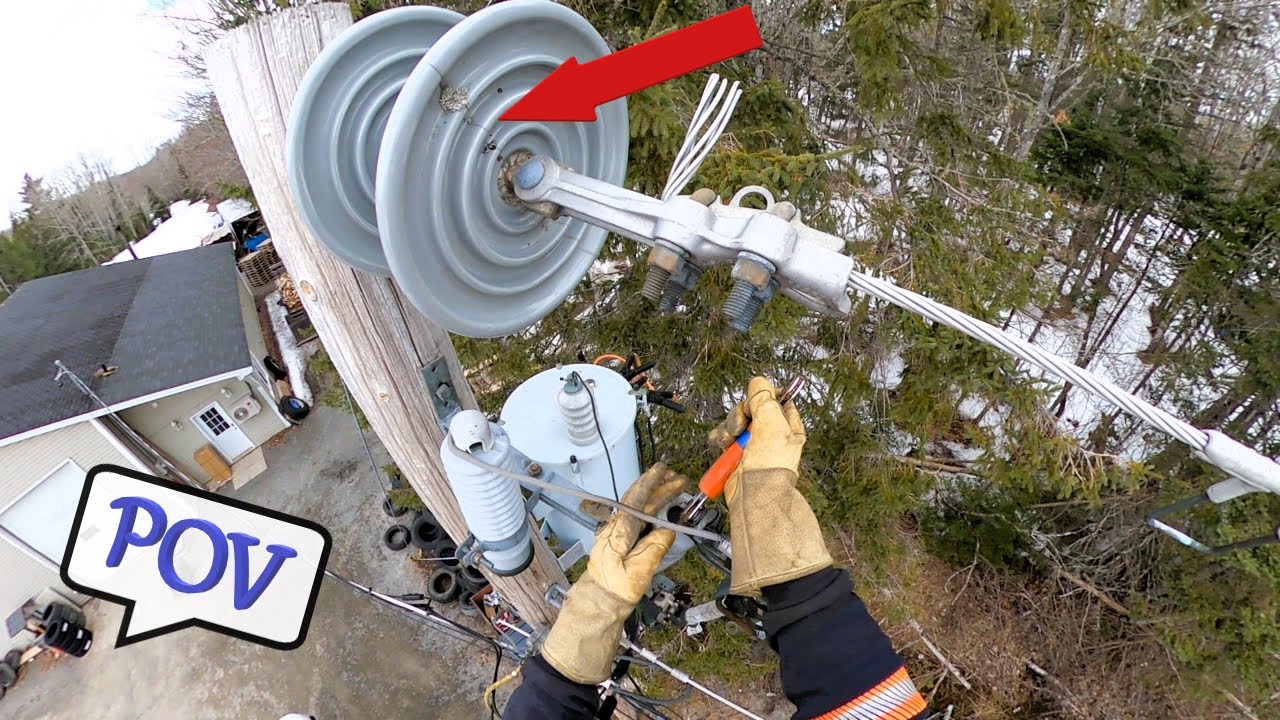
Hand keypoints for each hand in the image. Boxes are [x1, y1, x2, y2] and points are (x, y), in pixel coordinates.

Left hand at [541, 464, 685, 683]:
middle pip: (638, 498)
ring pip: (638, 506)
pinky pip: (637, 516)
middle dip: (658, 485)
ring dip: (655, 495)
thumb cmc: (616, 589)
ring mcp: (616, 531)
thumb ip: (655, 548)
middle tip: (678, 478)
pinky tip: (660, 508)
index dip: (652, 483)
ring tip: (673, 488)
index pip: (637, 498)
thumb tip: (669, 530)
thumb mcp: (640, 571)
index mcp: (619, 530)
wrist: (600, 602)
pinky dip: (650, 507)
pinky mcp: (619, 539)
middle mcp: (616, 526)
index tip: (665, 471)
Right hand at [708, 377, 831, 595]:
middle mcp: (771, 435)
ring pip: (735, 421)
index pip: (776, 400)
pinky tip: (724, 446)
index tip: (757, 402)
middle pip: (751, 408)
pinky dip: (721, 439)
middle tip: (742, 425)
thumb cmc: (769, 465)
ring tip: (733, 440)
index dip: (764, 397)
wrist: (754, 495)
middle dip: (742, 414)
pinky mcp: (736, 455)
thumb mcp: (772, 423)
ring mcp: (753, 445)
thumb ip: (764, 398)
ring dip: (730, 427)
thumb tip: (759, 380)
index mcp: (788, 427)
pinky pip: (724, 436)